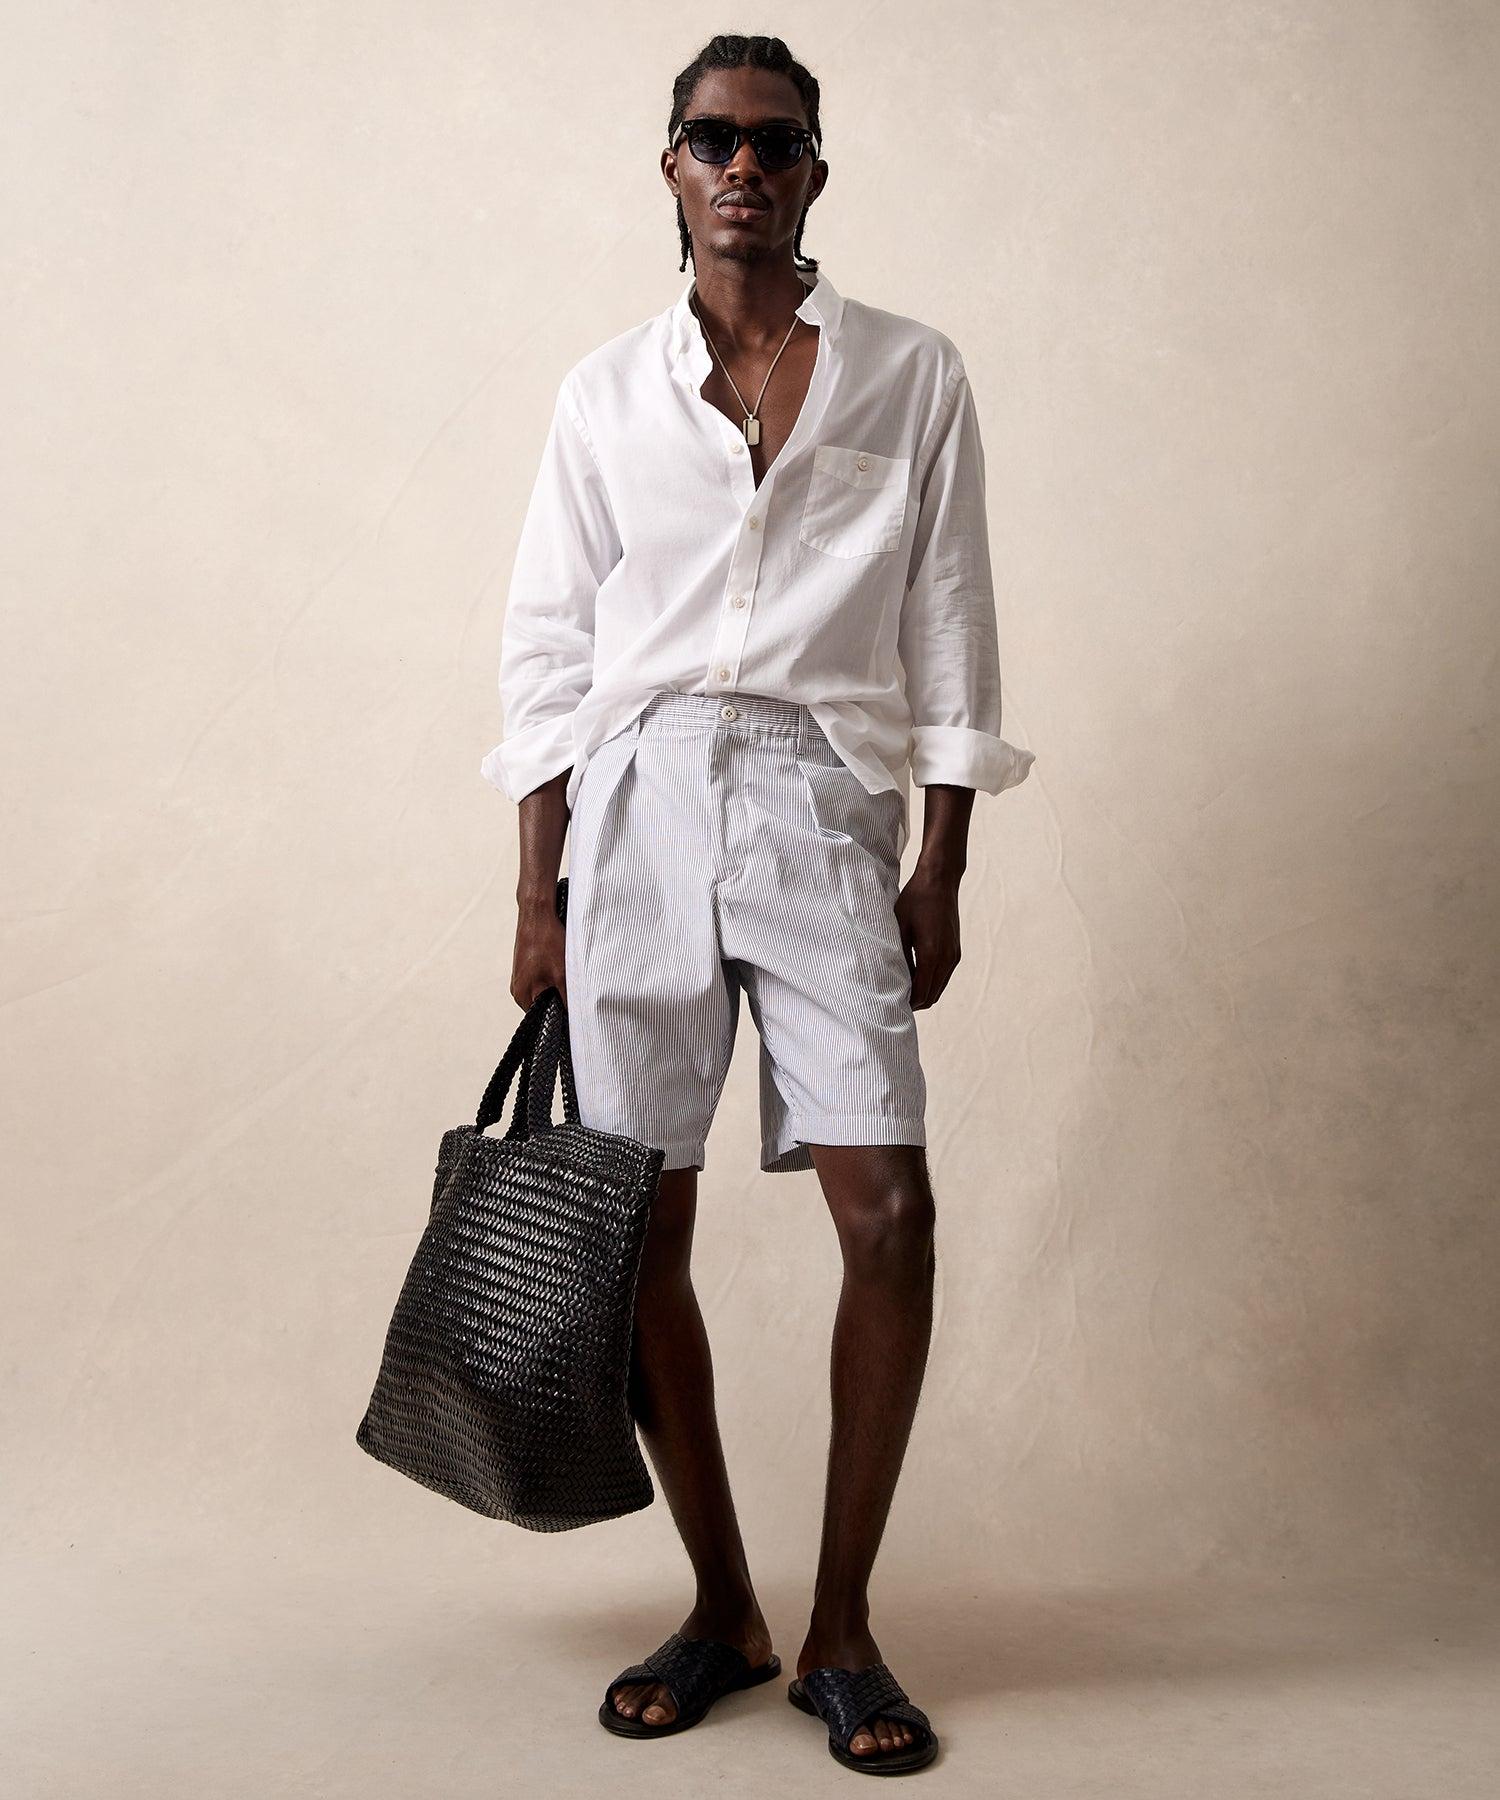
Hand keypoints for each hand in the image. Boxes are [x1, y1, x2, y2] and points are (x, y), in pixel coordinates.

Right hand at [511, 904, 567, 1011]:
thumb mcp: (562, 973)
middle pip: (544, 1005)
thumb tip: (571, 1017)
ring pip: (543, 991)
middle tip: (570, 987)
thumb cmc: (546, 941)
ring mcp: (520, 978)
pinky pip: (540, 980)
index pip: (544, 1017)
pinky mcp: (524, 968)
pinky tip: (557, 965)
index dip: (560, 1014)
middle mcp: (518, 989)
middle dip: (558, 999)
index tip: (572, 1009)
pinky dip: (551, 976)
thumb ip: (566, 999)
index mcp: (522, 995)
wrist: (536, 914)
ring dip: (555, 987)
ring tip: (562, 973)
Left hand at [895, 867, 960, 1009]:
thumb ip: (898, 956)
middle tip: (894, 1002)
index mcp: (932, 953)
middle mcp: (947, 958)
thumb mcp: (899, 927)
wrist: (940, 881)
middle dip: (914, 1003)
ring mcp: (954, 955)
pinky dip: (931, 984)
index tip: (890, 1005)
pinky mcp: (956, 951)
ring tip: (902, 992)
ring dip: (923, 994)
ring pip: (939, 989)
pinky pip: (943, 977)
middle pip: (931, 996)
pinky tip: (914, 978)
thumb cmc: (915, 900)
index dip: (906, 1004)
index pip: (921, 993)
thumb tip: (893, 980)